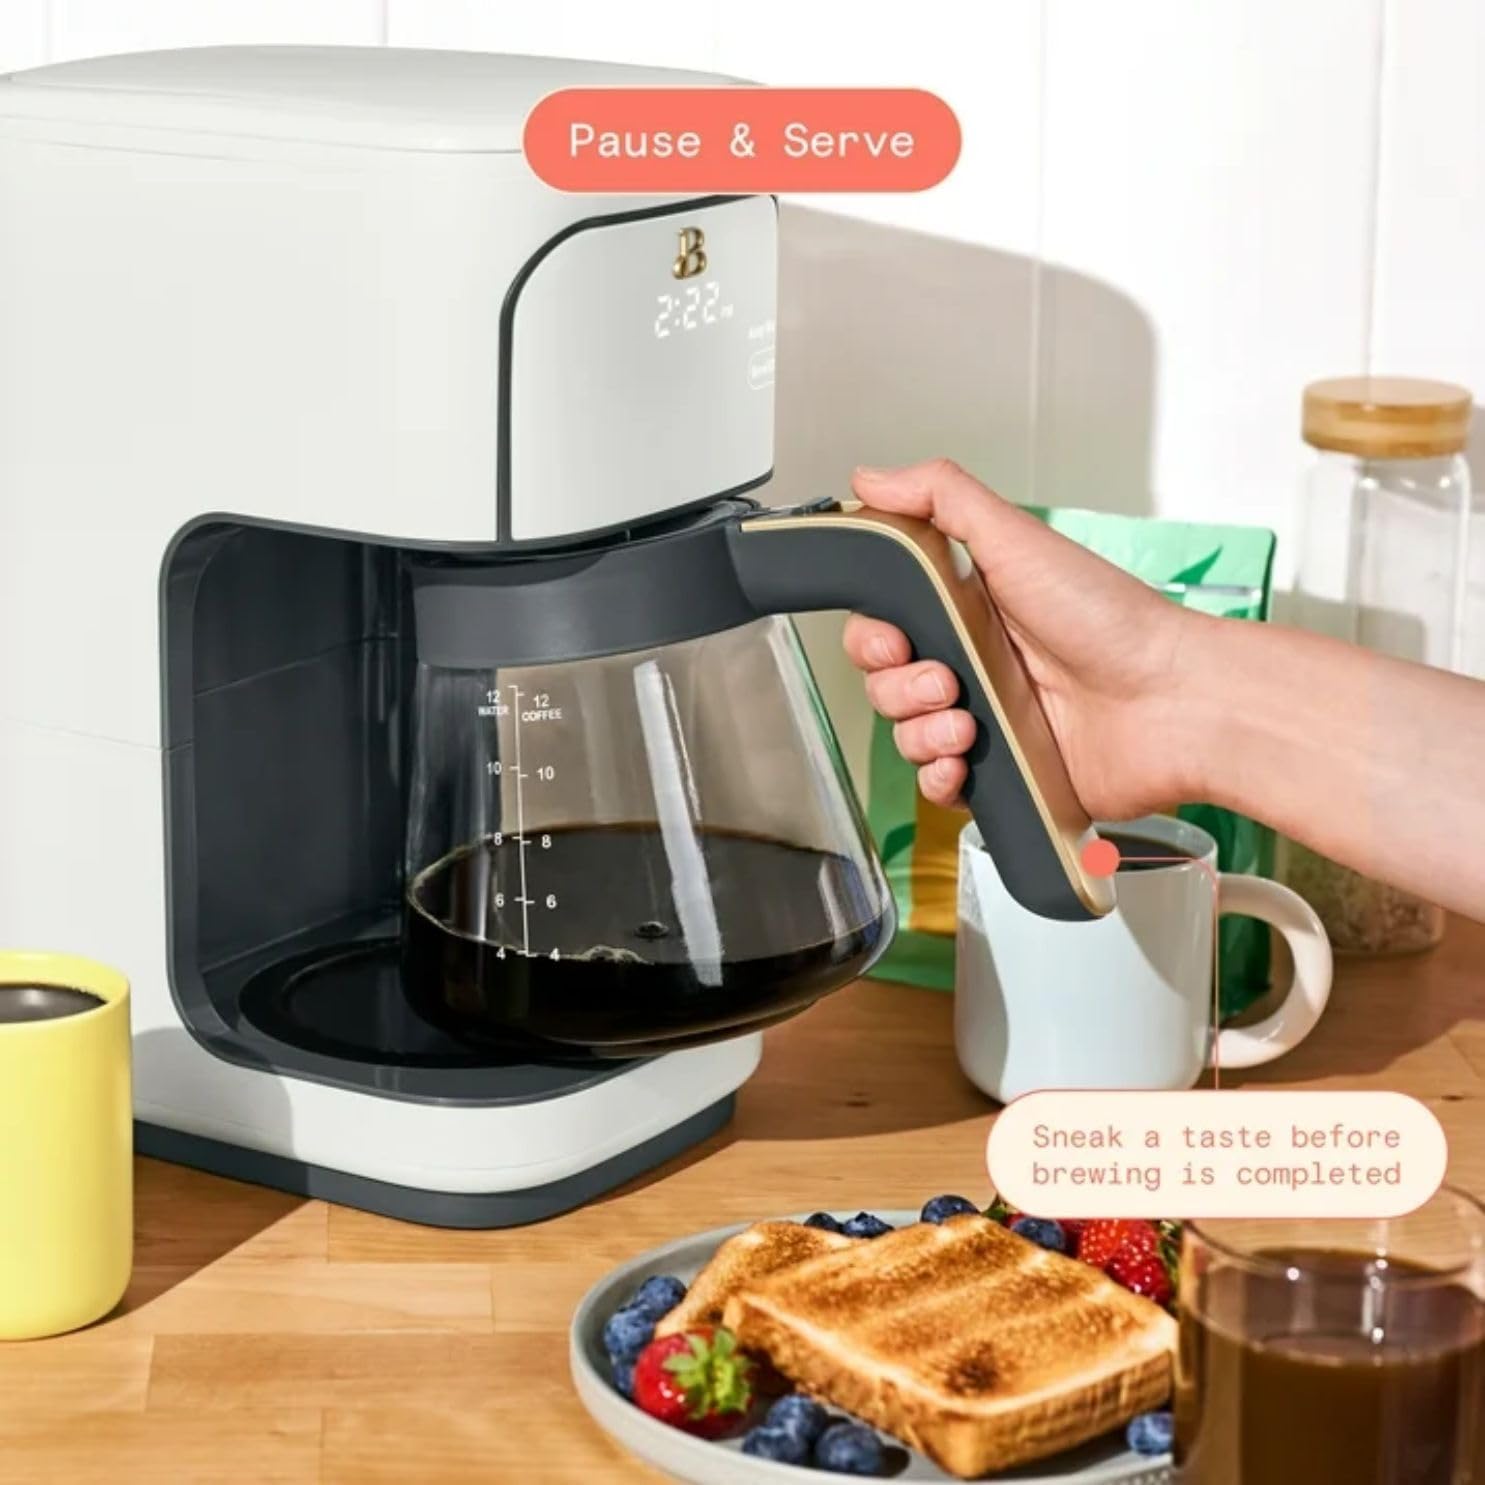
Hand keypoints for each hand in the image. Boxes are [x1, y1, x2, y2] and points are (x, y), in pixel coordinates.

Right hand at [843, 459, 1204, 820]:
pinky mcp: (1003, 774)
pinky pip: (938, 788)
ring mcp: (987, 722)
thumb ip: (940, 496)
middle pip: (885, 683)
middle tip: (946, 679)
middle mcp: (974, 665)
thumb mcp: (1018, 538)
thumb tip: (870, 477)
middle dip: (897, 686)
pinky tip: (961, 763)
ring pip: (905, 737)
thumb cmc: (1112, 620)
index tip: (893, 638)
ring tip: (968, 722)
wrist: (1171, 703)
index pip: (884, 624)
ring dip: (920, 733)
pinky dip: (937, 780)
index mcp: (970, 610)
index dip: (871, 636)